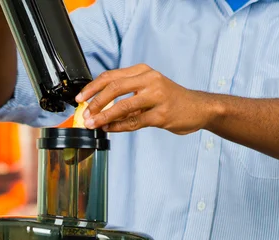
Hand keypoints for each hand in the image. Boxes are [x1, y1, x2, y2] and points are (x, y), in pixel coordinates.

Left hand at [75, 64, 219, 133]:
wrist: (198, 108)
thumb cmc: (170, 100)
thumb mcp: (149, 89)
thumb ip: (127, 95)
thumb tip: (99, 108)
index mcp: (143, 71)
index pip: (111, 76)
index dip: (92, 88)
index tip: (80, 99)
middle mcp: (150, 80)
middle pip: (114, 87)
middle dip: (95, 102)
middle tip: (84, 114)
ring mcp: (157, 97)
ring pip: (123, 106)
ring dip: (104, 116)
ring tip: (93, 124)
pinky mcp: (161, 115)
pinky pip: (135, 122)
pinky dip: (119, 127)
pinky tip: (109, 129)